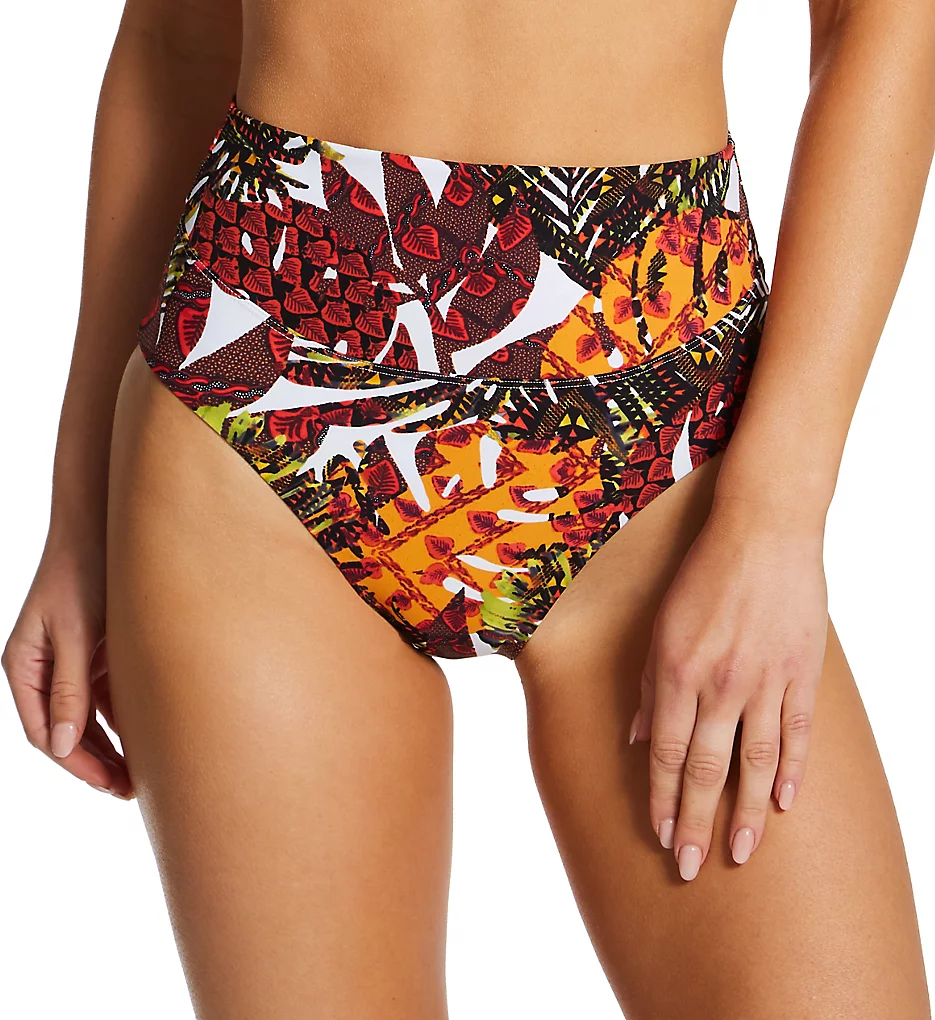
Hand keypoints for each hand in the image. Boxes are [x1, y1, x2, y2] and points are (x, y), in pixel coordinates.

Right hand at [3, 530, 133, 798]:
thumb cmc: (83, 573)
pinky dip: (121, 717)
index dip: (79, 764)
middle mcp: (41, 669)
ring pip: (86, 718)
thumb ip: (71, 688)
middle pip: (66, 731)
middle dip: (97, 763)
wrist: (102, 527)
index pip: (46, 733)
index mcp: (23, 667)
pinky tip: (146, 735)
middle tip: (132, 789)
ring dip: (110, 745)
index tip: (112, 785)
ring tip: (140, 773)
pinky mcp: (92, 652)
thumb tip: (67, 746)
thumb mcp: (77, 632)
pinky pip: (104, 696)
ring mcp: (67, 661)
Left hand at [629, 498, 826, 879]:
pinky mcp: (801, 673)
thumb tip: (637, 739)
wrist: (763, 534)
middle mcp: (719, 684)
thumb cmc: (702, 575)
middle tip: (690, 868)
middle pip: (704, 769)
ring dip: (745, 814)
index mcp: (677, 672)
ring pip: (754, 763)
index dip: (662, 800)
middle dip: (694, 823)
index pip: (665, 754)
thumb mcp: (660, 626)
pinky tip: (784, 805)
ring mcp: (764, 681)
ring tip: (739, 855)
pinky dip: (791, 771)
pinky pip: (797, 733)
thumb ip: (649, 686)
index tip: (660, 837)